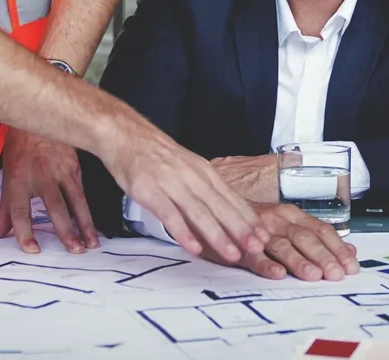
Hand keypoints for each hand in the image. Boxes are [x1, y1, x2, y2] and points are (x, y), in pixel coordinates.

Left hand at [0, 127, 98, 253]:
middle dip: (66, 230)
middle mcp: (40, 175)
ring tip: (91, 244)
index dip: (24, 231)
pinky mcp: (75, 166)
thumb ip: (4, 210)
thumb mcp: (7, 178)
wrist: (37, 117)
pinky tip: (92, 226)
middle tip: (75, 251)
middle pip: (55, 207)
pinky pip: (82, 192)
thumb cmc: (20, 150)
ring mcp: (61, 170)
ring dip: (85, 223)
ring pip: (76, 200)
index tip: (32, 250)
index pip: (19, 210)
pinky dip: (87, 210)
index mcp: (18, 179)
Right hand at [100, 117, 266, 261]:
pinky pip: (170, 214)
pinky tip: (194, 247)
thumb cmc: (155, 155)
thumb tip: (224, 215)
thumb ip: (203, 189)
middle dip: (241, 229)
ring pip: (199, 212)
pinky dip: (183, 232)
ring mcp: (170, 182)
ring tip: (232, 254)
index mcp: (203, 171)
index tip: (264, 235)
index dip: (248, 217)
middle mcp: (191, 175)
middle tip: (257, 248)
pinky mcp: (149, 190)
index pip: (231, 197)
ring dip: (218, 235)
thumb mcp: (187, 167)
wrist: (124, 134)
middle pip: (220, 206)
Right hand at [199, 202, 359, 281]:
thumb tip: (350, 249)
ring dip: (298, 261)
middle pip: (304, 238)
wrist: (215, 212)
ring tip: (313, 275)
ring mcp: (257, 232)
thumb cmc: (256, 224)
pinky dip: (266, 265)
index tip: (351, 266)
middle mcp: (277, 220)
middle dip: (323, 256)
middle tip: (336, 274)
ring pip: (281, 246)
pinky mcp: (238, 245)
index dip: (337, 248)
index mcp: (291, 215)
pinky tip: (277, 274)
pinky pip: (253, 256)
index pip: (320, 230)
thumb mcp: (288, 225)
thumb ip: (318, 236)